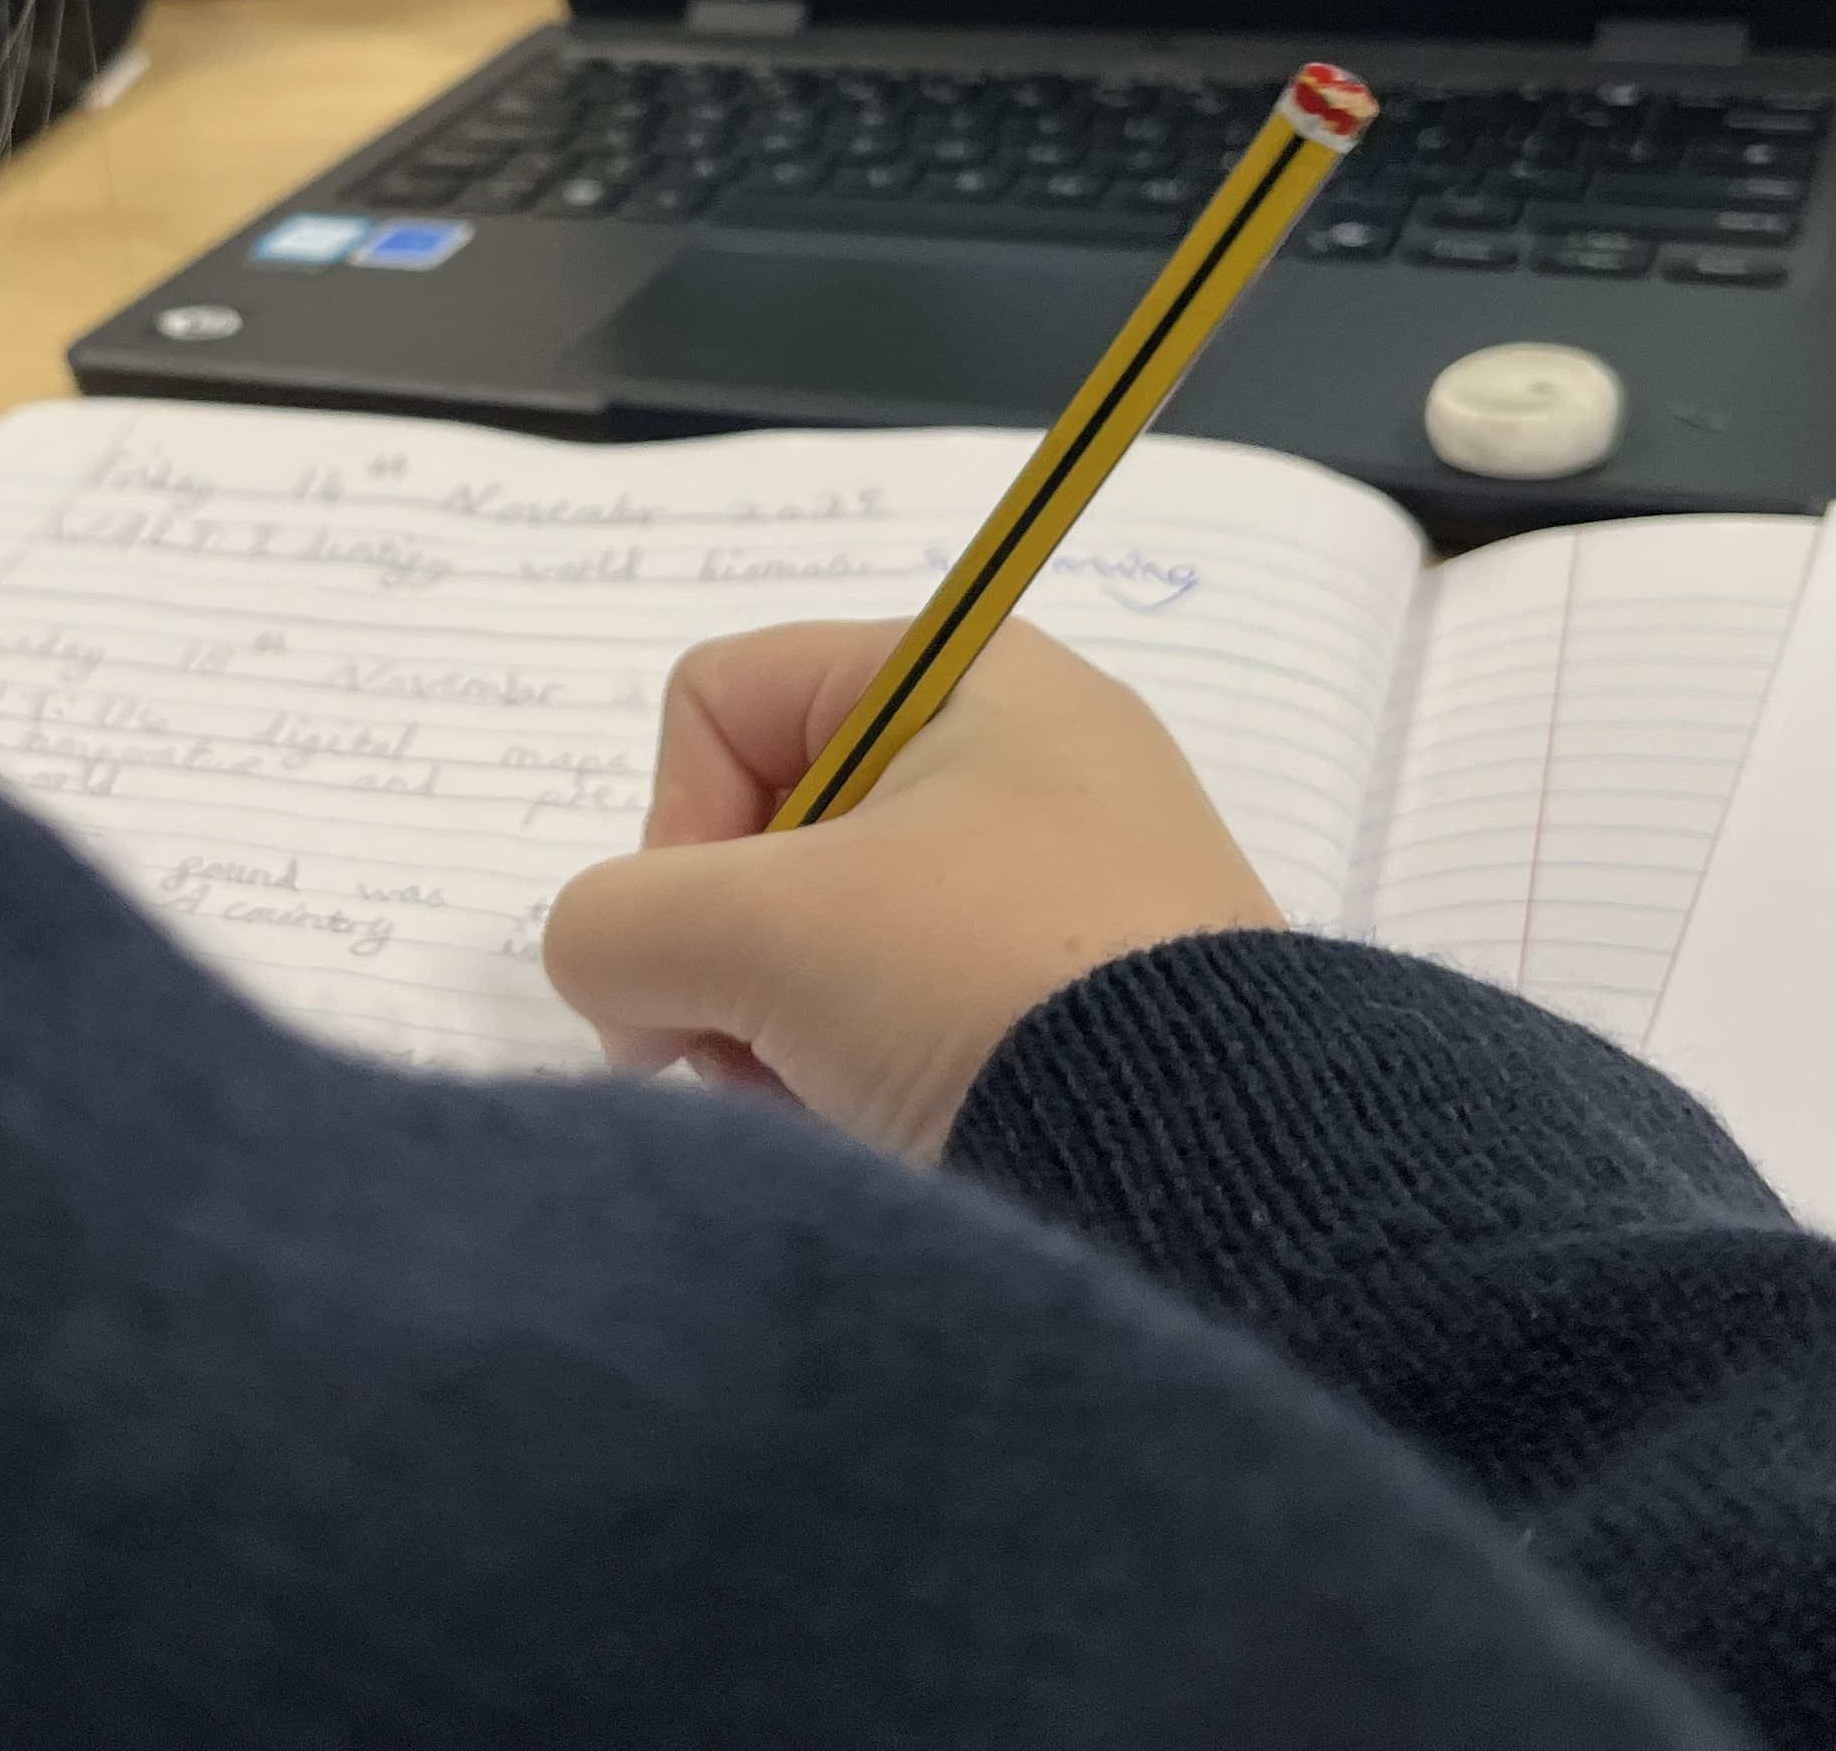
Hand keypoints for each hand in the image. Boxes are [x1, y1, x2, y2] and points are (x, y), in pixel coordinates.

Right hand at [544, 622, 1284, 1163]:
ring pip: (832, 930)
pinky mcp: (1093, 1000)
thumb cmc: (986, 981)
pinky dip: (870, 1070)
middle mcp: (1028, 753)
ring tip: (835, 1100)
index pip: (724, 696)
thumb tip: (618, 981)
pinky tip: (895, 1131)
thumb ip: (617, 923)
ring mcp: (1068, 882)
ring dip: (787, 1024)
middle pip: (772, 823)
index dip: (675, 821)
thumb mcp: (757, 931)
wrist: (1218, 1163)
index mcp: (969, 672)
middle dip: (730, 948)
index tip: (717, 935)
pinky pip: (916, 1008)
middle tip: (755, 1041)